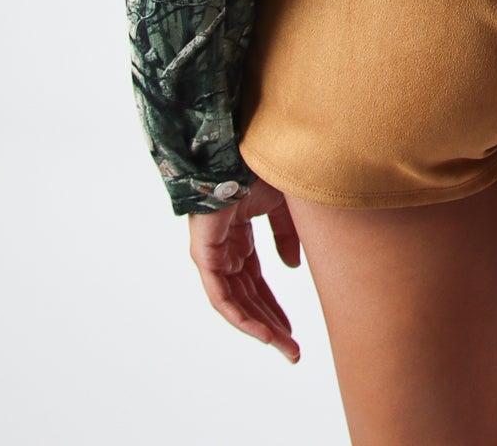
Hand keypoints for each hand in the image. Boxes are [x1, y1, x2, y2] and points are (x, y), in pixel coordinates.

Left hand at [188, 174, 302, 361]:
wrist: (242, 147)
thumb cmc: (260, 167)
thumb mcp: (283, 206)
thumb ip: (287, 236)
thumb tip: (290, 267)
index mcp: (239, 235)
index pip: (255, 281)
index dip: (274, 307)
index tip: (294, 331)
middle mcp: (224, 247)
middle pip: (247, 296)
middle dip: (271, 324)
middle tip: (292, 349)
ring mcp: (212, 251)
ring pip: (234, 301)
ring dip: (260, 327)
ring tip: (285, 346)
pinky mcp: (203, 252)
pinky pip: (220, 295)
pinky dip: (240, 316)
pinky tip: (262, 332)